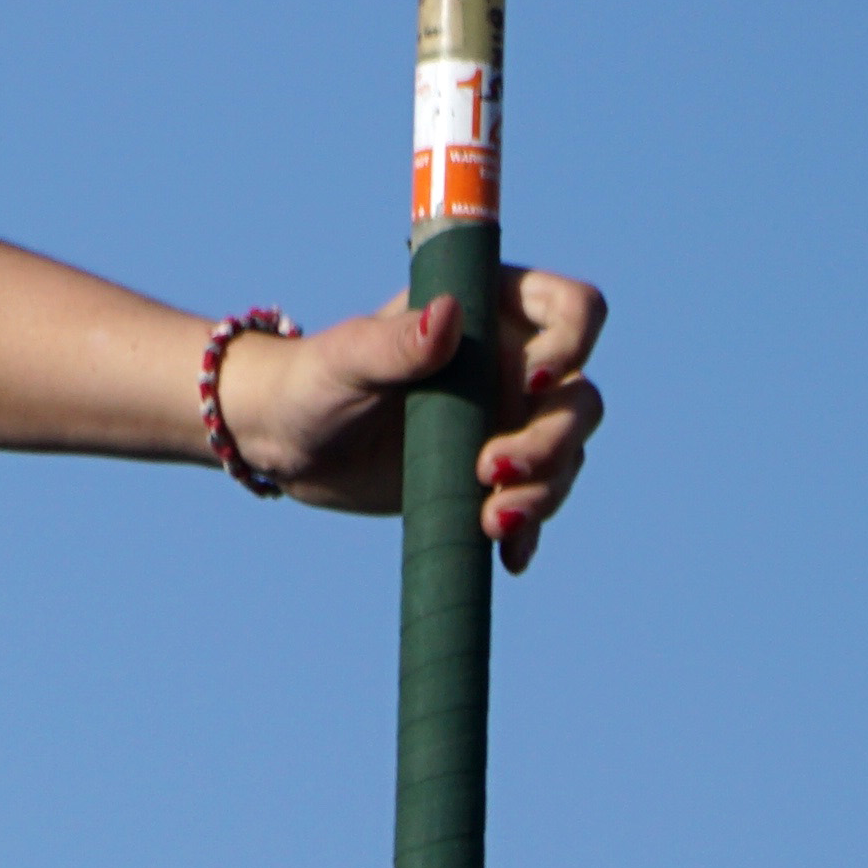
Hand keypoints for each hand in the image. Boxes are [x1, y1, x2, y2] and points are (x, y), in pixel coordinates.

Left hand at [222, 275, 605, 567]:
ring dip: (544, 492)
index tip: (533, 383)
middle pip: (579, 399)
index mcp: (496, 310)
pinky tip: (508, 558)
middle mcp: (518, 364)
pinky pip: (533, 501)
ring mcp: (508, 422)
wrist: (288, 440)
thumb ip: (396, 343)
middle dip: (552, 440)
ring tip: (491, 522)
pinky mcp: (491, 475)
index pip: (576, 311)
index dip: (574, 344)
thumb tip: (447, 314)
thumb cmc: (315, 380)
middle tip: (489, 471)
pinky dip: (528, 530)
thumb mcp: (348, 359)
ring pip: (565, 454)